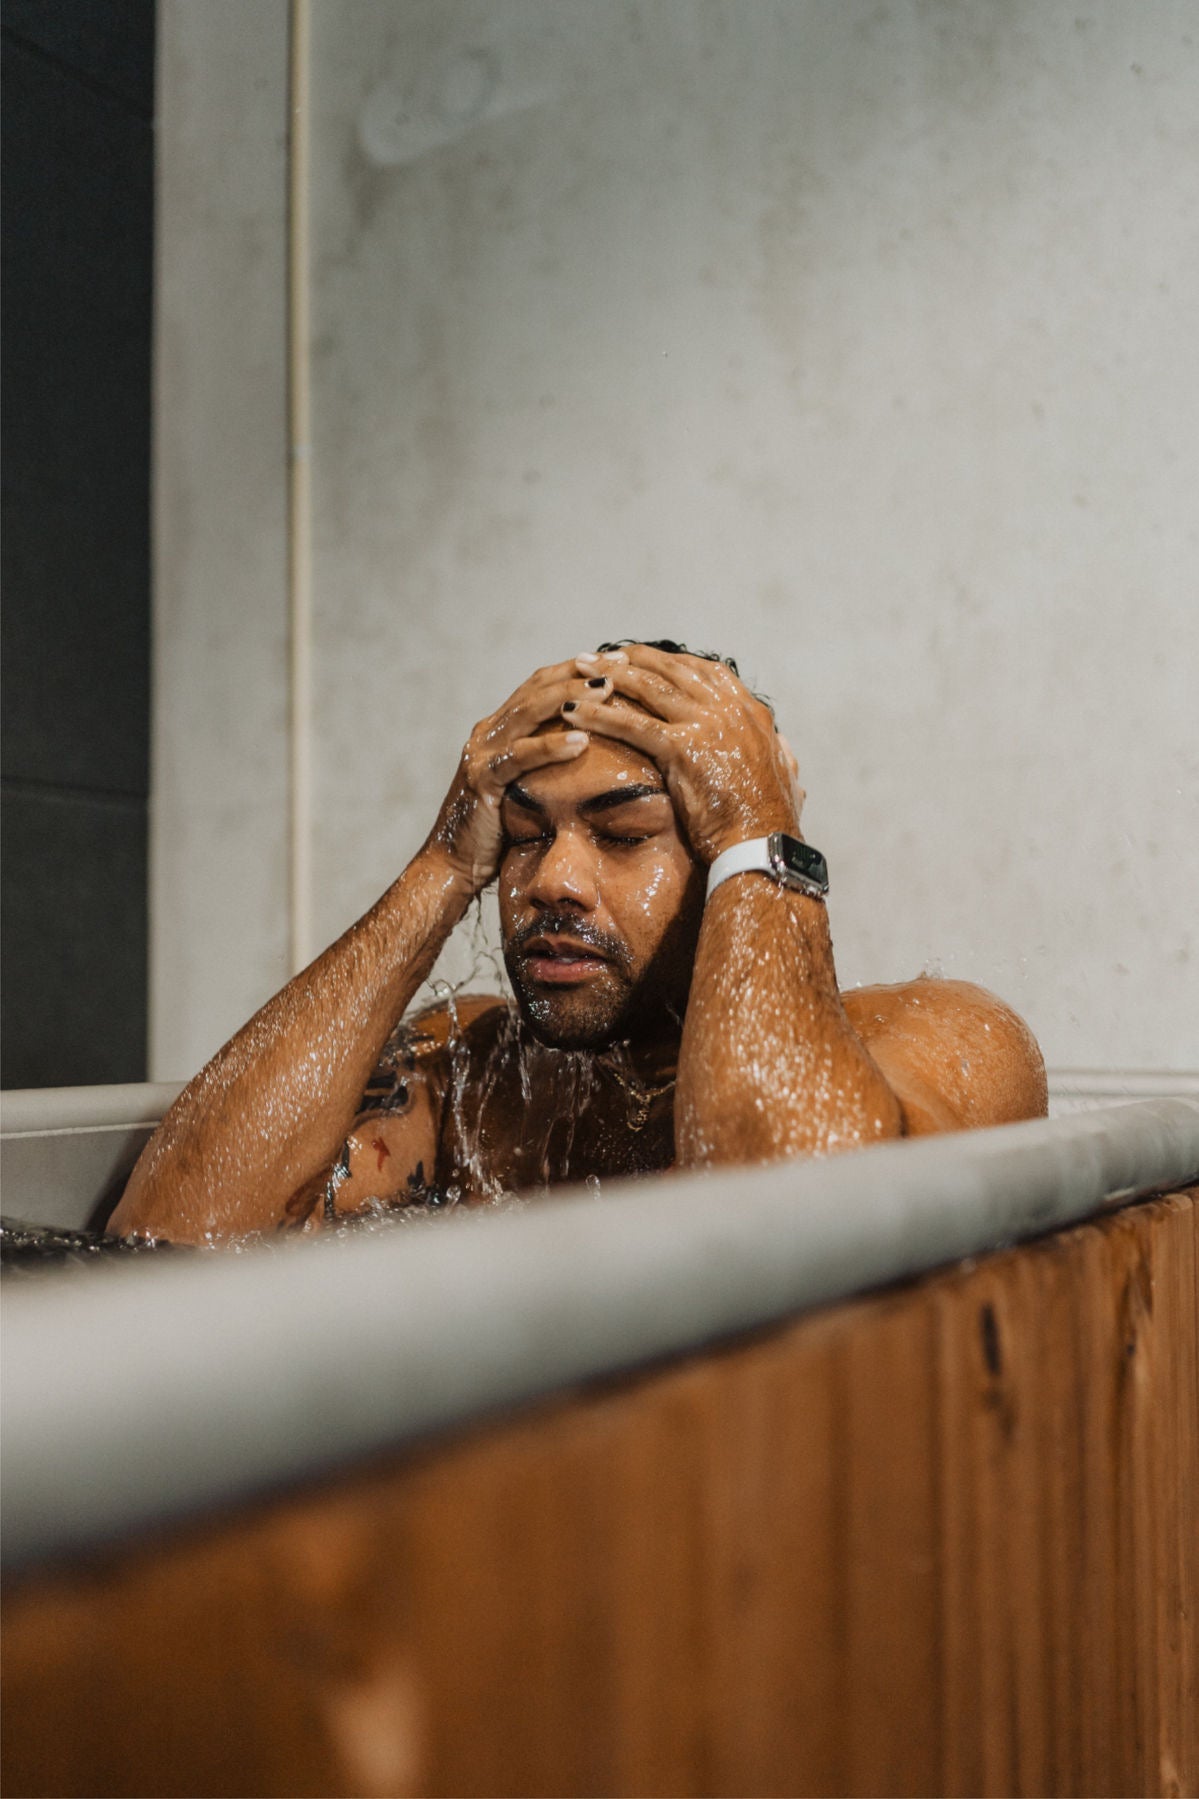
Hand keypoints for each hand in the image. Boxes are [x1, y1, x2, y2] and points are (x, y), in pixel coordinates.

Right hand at [423, 660, 605, 888]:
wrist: (453, 865)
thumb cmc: (499, 832)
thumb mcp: (529, 787)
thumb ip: (550, 764)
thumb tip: (598, 752)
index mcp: (500, 728)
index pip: (542, 685)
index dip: (579, 669)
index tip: (619, 661)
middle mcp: (488, 732)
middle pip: (538, 688)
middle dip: (581, 673)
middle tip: (620, 665)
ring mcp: (481, 752)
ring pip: (529, 712)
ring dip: (571, 698)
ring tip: (607, 691)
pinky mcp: (481, 778)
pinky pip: (520, 756)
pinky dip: (551, 745)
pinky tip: (582, 740)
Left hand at [564, 645, 803, 863]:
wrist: (763, 844)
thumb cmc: (768, 821)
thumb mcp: (783, 775)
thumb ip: (780, 754)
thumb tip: (784, 748)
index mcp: (749, 711)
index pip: (701, 670)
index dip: (664, 661)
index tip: (636, 658)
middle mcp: (728, 708)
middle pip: (669, 670)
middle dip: (628, 659)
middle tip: (595, 657)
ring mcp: (706, 723)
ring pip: (647, 688)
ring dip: (606, 676)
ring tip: (576, 671)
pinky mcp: (683, 747)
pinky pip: (632, 723)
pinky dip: (599, 715)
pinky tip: (573, 712)